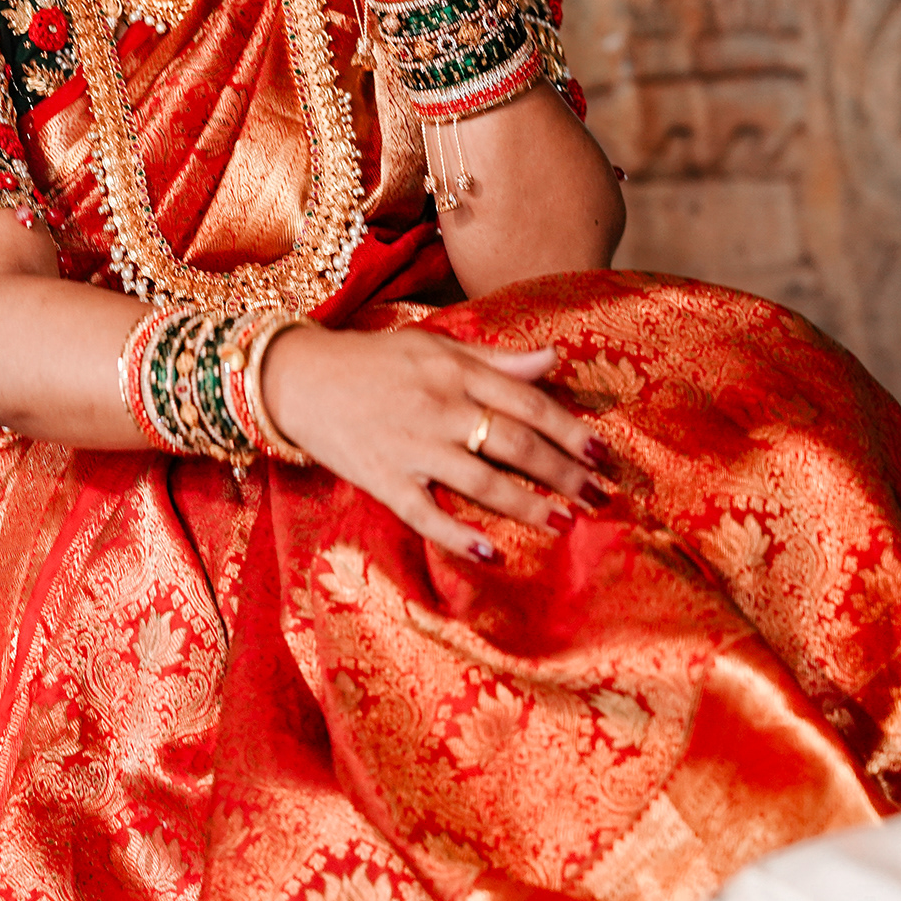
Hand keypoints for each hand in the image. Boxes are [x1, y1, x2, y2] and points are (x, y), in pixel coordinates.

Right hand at [259, 328, 606, 558]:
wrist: (298, 379)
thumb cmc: (373, 361)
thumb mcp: (436, 347)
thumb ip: (496, 360)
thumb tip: (553, 360)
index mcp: (455, 373)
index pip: (527, 403)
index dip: (569, 430)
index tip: (602, 453)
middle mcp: (439, 409)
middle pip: (514, 444)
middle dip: (562, 472)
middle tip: (598, 495)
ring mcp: (411, 448)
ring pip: (481, 480)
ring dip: (527, 504)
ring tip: (564, 523)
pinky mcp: (384, 481)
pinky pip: (426, 514)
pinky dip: (457, 535)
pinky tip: (490, 553)